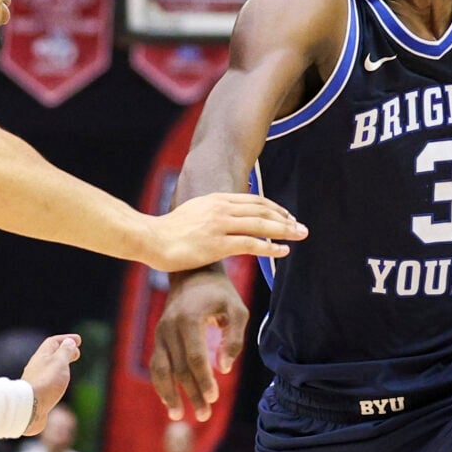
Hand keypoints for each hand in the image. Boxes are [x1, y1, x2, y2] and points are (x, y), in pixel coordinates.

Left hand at [18, 333, 82, 437]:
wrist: (29, 407)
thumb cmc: (46, 382)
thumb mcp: (59, 362)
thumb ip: (65, 352)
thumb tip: (68, 342)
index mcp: (42, 356)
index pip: (54, 342)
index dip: (67, 339)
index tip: (78, 339)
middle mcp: (36, 367)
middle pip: (50, 355)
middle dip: (64, 352)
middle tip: (76, 353)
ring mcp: (35, 381)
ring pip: (48, 369)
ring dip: (59, 366)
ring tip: (67, 368)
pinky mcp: (36, 395)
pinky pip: (47, 382)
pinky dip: (55, 379)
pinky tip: (58, 386)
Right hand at [137, 192, 304, 273]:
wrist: (150, 239)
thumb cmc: (167, 232)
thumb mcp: (192, 215)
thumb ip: (210, 215)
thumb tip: (221, 224)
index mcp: (216, 200)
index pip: (253, 200)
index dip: (273, 208)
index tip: (287, 216)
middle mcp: (221, 208)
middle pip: (261, 210)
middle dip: (285, 218)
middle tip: (301, 227)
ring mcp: (220, 225)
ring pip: (261, 225)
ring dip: (284, 230)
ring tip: (299, 236)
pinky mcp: (217, 244)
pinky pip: (251, 244)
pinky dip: (270, 247)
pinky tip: (283, 252)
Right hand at [149, 270, 249, 423]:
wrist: (193, 273)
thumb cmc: (220, 294)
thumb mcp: (237, 309)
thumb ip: (233, 338)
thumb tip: (223, 369)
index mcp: (188, 319)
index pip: (195, 357)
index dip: (204, 380)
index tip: (214, 397)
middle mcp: (169, 327)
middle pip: (178, 368)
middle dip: (191, 394)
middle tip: (204, 415)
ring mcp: (160, 333)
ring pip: (161, 369)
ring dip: (169, 394)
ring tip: (178, 416)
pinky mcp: (158, 338)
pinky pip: (157, 365)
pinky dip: (161, 384)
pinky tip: (169, 402)